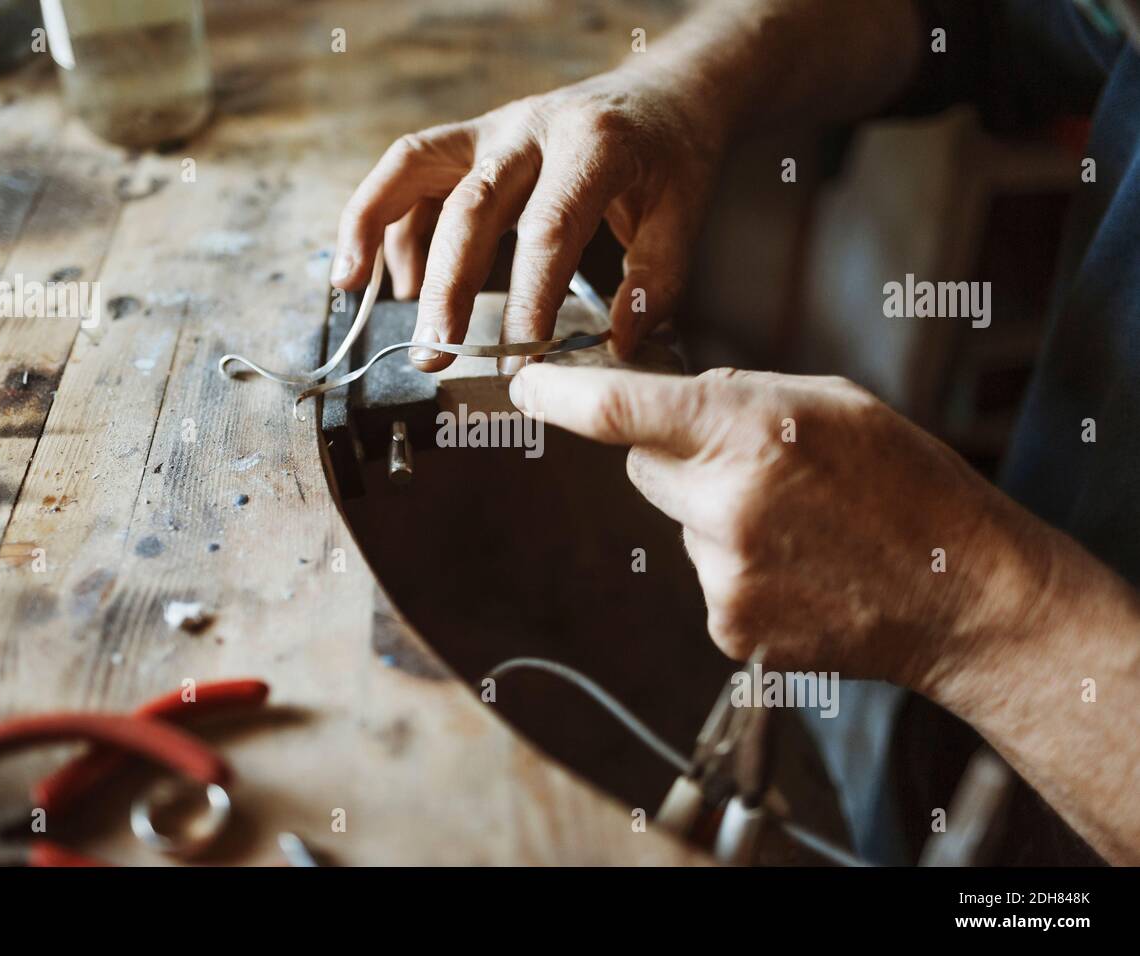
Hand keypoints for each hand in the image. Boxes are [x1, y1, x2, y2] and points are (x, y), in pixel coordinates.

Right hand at [332, 68, 721, 372]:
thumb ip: (655, 280)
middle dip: (446, 287)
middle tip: (435, 352)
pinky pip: (410, 174)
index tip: (521, 361)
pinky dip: (386, 220)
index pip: (547, 231)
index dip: (528, 300)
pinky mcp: (470, 139)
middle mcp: (530, 129)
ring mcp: (492, 129)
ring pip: (413, 168)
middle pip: (470, 207)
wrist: (664, 89)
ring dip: (375, 226)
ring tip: (355, 290)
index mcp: (590, 147)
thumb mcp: (686, 211)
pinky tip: (392, 281)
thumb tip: (617, 343)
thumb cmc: (672, 153)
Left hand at [508, 364, 1059, 690]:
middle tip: (752, 467)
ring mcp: (723, 577)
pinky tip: (798, 569)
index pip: (620, 410)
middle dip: (677, 459)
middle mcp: (725, 506)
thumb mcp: (831, 402)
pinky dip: (737, 569)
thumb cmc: (908, 485)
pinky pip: (704, 577)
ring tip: (799, 528)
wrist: (964, 596)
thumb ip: (738, 395)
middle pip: (641, 469)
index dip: (559, 395)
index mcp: (750, 433)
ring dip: (716, 519)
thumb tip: (668, 398)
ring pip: (678, 526)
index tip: (525, 384)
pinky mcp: (729, 628)